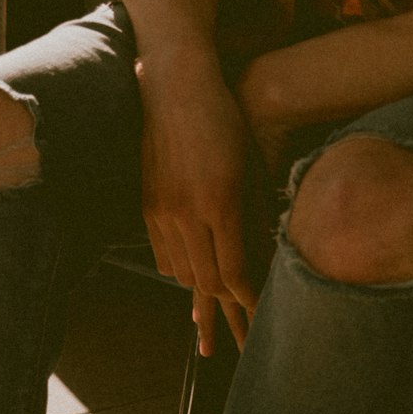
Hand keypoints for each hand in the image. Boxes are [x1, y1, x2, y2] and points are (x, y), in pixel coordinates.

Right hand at [136, 47, 258, 314]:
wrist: (176, 87)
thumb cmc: (225, 120)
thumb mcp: (250, 165)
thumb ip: (256, 215)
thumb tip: (264, 259)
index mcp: (220, 201)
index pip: (235, 269)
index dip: (248, 296)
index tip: (260, 314)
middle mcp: (188, 212)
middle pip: (207, 280)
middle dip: (227, 307)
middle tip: (241, 326)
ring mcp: (163, 212)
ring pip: (184, 273)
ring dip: (202, 291)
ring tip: (214, 310)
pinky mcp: (148, 208)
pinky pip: (164, 256)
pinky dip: (180, 271)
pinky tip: (191, 277)